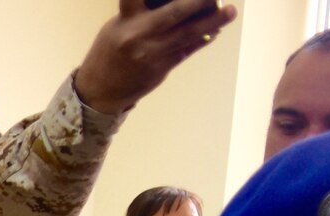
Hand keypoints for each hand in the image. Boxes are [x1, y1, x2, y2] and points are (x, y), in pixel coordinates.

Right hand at [74, 0, 236, 115]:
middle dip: (199, 0)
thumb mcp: (116, 28)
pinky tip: (215, 30)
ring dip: (213, 21)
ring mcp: (152, 53)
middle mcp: (139, 36)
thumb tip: (174, 3)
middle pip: (175, 12)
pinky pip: (187, 50)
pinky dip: (203, 39)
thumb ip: (141, 14)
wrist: (98, 92)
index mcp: (125, 22)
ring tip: (230, 11)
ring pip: (189, 33)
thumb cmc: (108, 53)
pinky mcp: (161, 68)